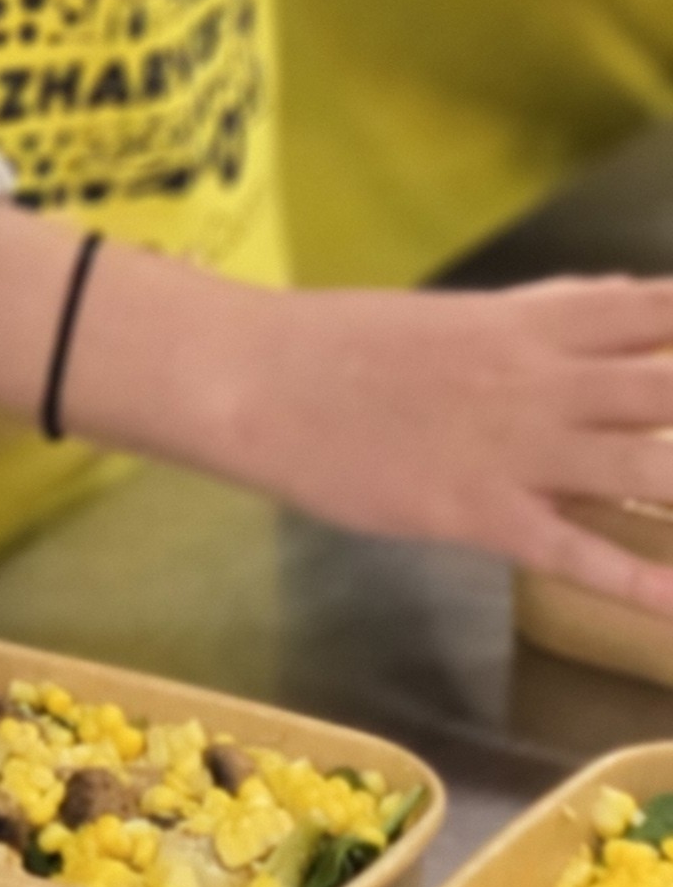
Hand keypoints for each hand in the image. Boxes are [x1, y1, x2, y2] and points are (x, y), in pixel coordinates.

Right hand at [0, 203, 672, 618]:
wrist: (255, 375)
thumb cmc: (344, 345)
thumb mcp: (455, 315)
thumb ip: (542, 318)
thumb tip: (619, 304)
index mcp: (528, 322)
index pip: (650, 310)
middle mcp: (541, 379)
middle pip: (669, 387)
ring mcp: (516, 448)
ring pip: (647, 467)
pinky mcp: (482, 513)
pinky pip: (578, 552)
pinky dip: (642, 583)